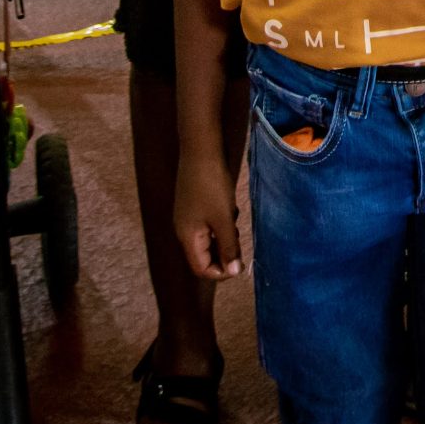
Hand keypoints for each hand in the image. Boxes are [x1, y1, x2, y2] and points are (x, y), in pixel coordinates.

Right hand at [175, 165, 242, 280]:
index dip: (221, 272)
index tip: (240, 263)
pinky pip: (209, 225)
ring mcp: (188, 217)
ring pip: (209, 239)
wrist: (201, 151)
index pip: (201, 269)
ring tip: (234, 220)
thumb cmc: (212, 186)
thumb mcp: (224, 219)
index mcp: (187, 237)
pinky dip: (222, 222)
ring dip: (225, 236)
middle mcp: (184, 230)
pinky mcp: (194, 206)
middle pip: (204, 256)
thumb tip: (233, 272)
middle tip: (239, 239)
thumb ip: (229, 247)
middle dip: (224, 253)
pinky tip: (229, 208)